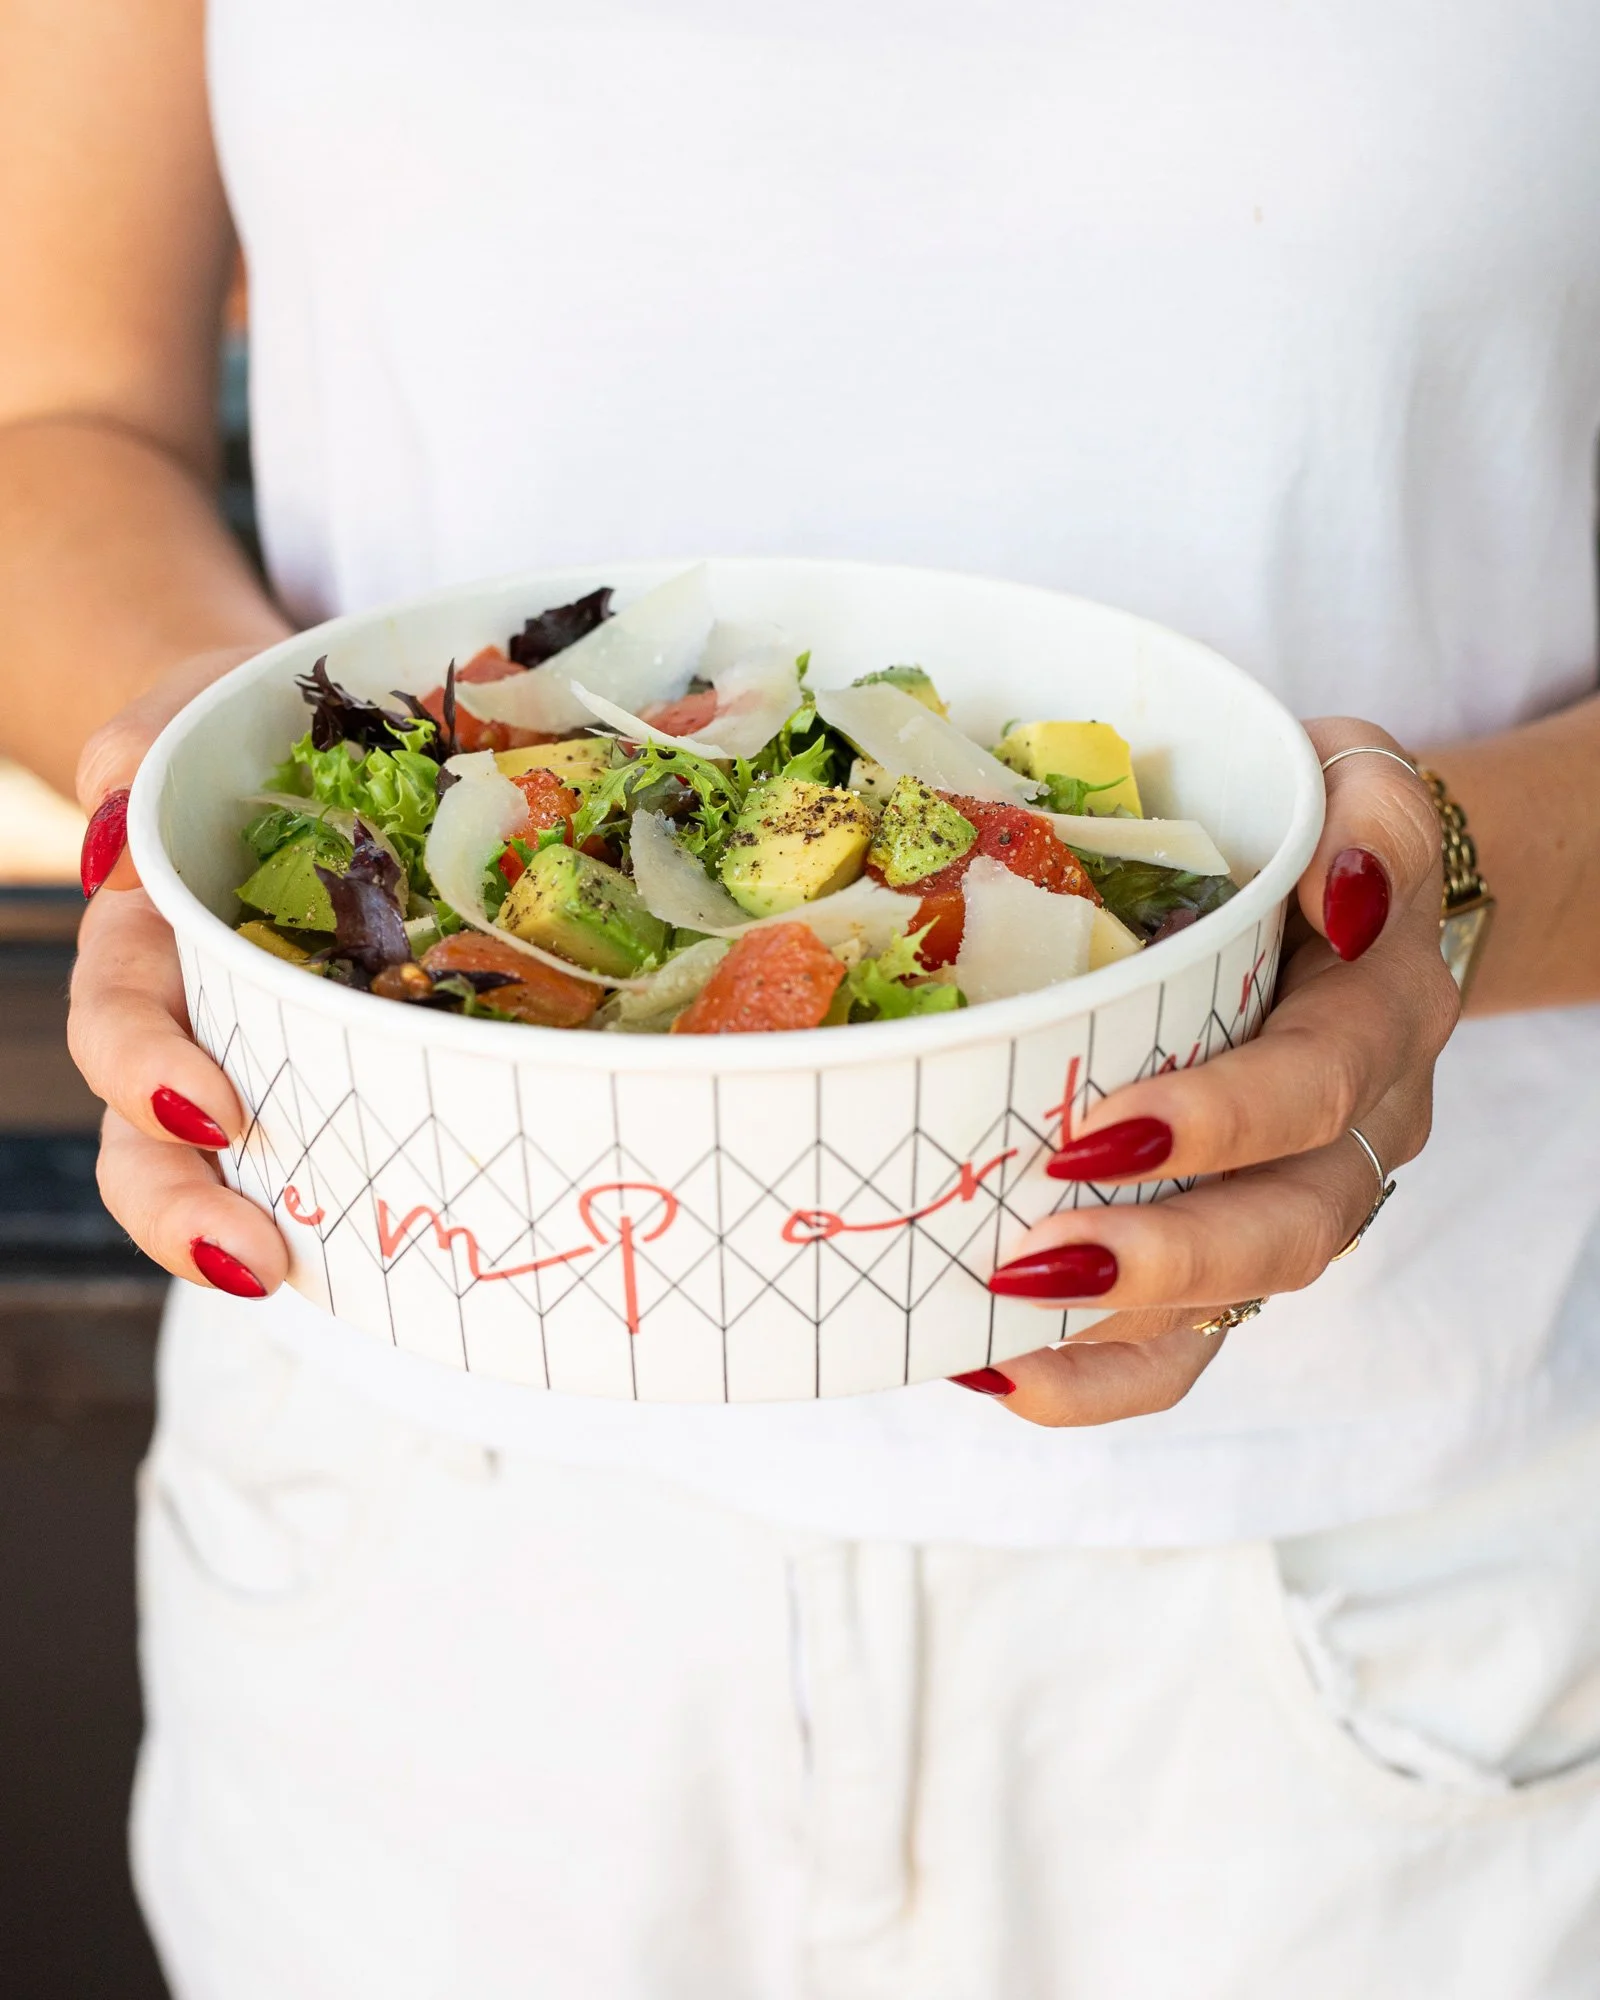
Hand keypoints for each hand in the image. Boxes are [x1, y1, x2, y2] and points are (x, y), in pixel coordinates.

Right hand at [68, 648, 288, 1298]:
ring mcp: (250, 1043)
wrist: (299, 743)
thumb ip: (142, 740)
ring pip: (207, 1162)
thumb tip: (115, 798)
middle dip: (179, 1199)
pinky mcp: (325, 1058)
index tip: (215, 1110)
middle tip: (252, 1253)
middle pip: (147, 1125)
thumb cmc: (239, 727)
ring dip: (228, 1229)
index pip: (121, 1015)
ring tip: (284, 1279)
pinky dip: (320, 1201)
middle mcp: (188, 1005)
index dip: (147, 1070)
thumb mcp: (192, 707)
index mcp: (148, 928)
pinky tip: (362, 1260)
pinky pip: (311, 1144)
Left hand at [955, 717, 1459, 1425]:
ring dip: (1114, 1332)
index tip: (1096, 1128)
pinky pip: (1187, 1343)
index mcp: (1375, 1018)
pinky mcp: (1234, 1244)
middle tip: (1030, 1254)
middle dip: (1161, 1255)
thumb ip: (1368, 813)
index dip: (1220, 1120)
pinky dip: (1096, 1376)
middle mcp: (1353, 1132)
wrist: (1354, 903)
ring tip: (992, 1333)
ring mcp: (1295, 1200)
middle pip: (1286, 1229)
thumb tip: (1343, 893)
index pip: (1316, 1087)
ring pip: (1237, 1307)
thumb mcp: (1354, 781)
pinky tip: (990, 1367)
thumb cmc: (1315, 830)